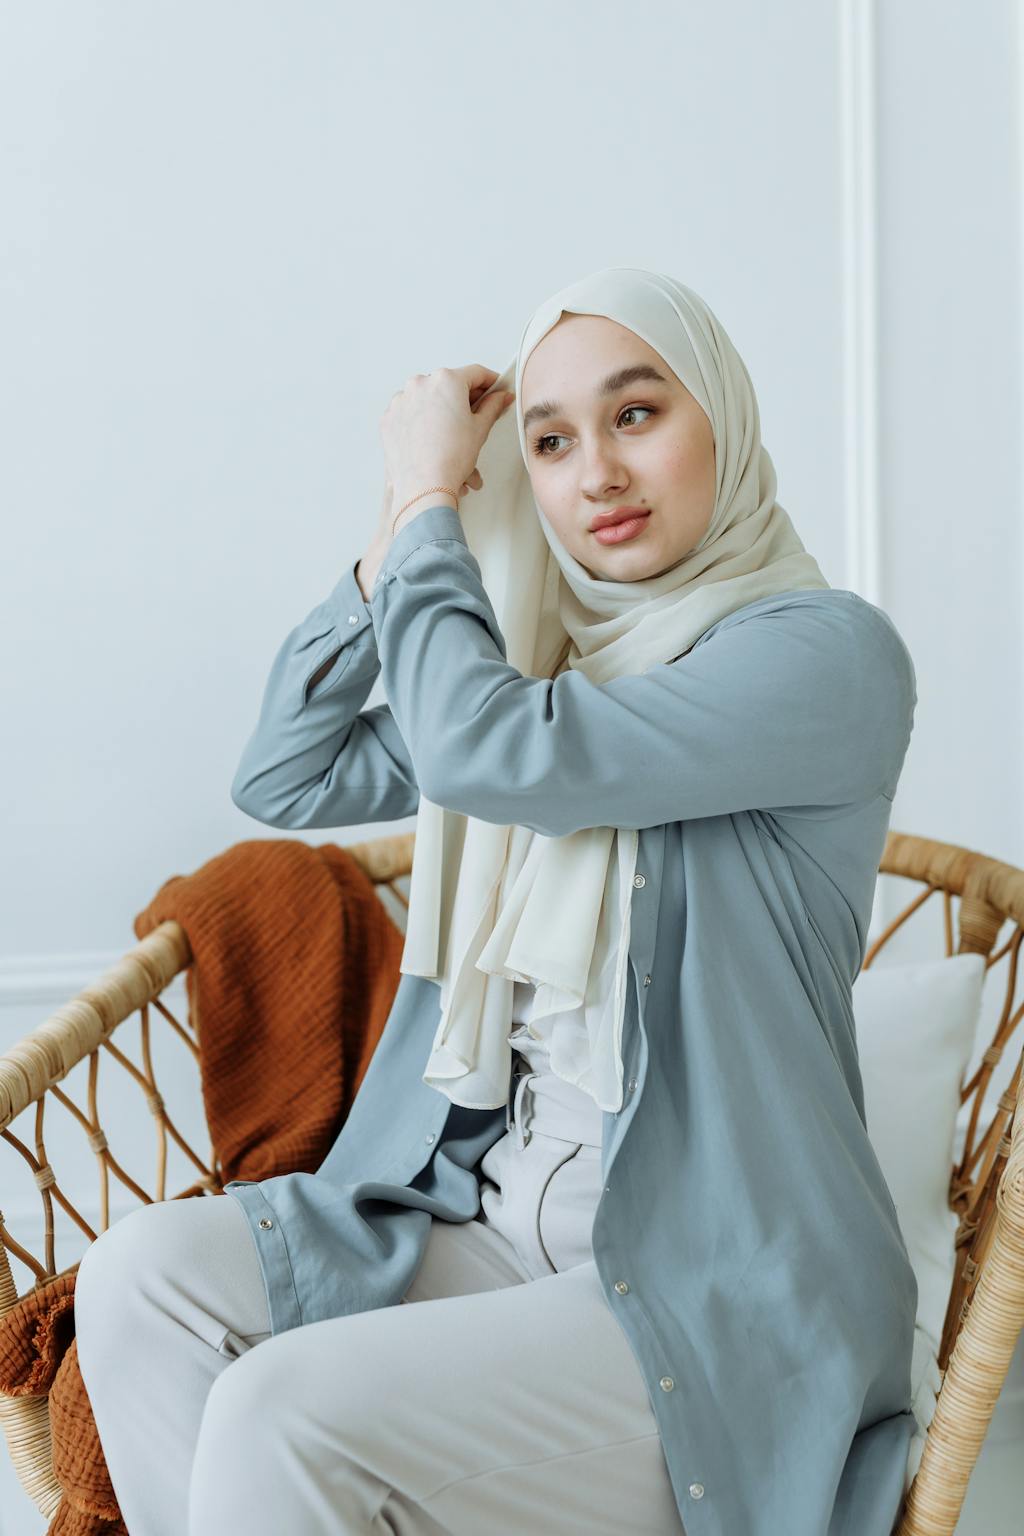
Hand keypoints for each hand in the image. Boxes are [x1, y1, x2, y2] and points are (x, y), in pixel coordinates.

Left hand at [380, 365, 513, 525]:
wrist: (423, 486)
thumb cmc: (450, 459)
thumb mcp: (480, 429)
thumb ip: (493, 406)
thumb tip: (500, 397)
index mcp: (446, 380)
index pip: (476, 373)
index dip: (491, 382)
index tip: (496, 389)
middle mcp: (420, 383)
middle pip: (449, 385)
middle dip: (463, 400)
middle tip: (475, 417)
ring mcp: (401, 400)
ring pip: (427, 400)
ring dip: (440, 412)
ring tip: (452, 437)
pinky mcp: (389, 418)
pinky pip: (409, 414)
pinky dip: (420, 423)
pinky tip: (431, 441)